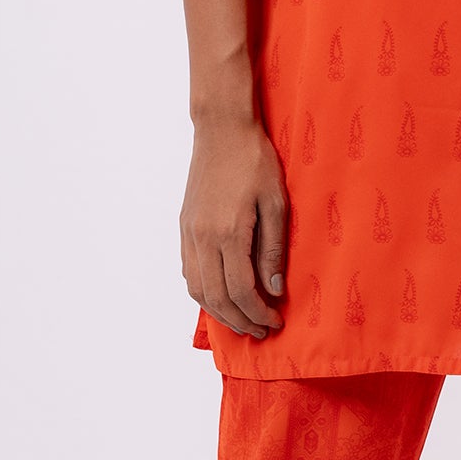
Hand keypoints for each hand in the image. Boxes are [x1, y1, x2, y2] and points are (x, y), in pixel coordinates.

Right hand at [179, 115, 288, 339]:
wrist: (221, 129)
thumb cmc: (255, 160)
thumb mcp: (277, 203)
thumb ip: (274, 249)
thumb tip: (275, 290)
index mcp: (229, 233)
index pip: (241, 291)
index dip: (258, 313)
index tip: (275, 322)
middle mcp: (203, 238)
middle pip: (217, 298)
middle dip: (240, 321)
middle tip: (262, 330)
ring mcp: (189, 233)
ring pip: (197, 290)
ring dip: (220, 312)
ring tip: (242, 320)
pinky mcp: (184, 226)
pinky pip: (189, 272)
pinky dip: (203, 292)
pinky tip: (221, 296)